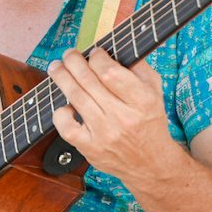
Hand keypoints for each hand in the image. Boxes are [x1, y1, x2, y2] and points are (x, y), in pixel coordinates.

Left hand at [47, 47, 173, 179]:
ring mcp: (104, 134)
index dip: (97, 58)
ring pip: (76, 98)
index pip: (110, 73)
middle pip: (89, 82)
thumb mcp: (155, 91)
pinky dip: (60, 113)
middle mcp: (122, 117)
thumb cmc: (149, 121)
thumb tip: (113, 47)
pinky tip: (64, 104)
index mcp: (141, 101)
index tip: (94, 53)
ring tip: (56, 67)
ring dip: (61, 78)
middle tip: (68, 54)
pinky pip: (66, 127)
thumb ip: (138, 67)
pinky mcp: (90, 148)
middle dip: (73, 62)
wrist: (150, 163)